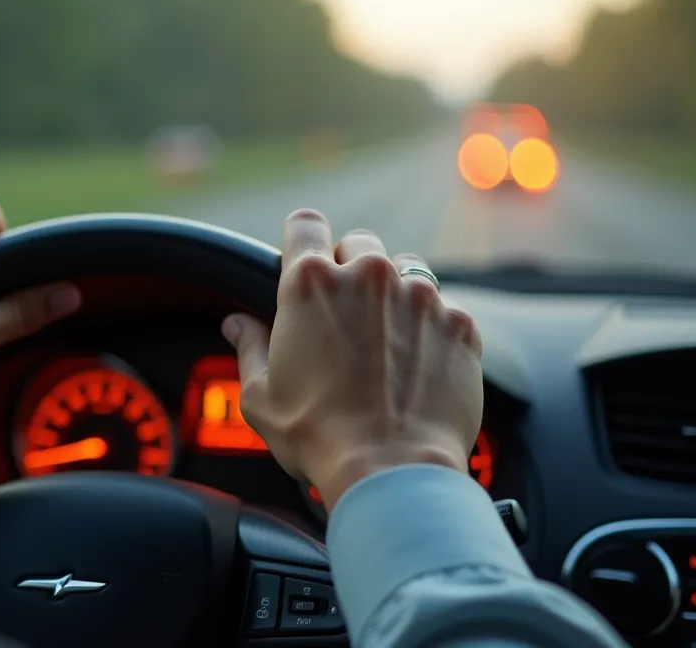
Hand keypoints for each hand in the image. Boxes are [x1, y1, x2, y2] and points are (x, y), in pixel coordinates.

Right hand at [221, 209, 482, 513]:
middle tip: (345, 317)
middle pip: (359, 244)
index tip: (305, 259)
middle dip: (351, 271)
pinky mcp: (459, 323)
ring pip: (407, 271)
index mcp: (310, 284)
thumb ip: (249, 348)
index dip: (302, 241)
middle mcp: (368, 276)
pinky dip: (431, 330)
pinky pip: (444, 309)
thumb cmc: (318, 437)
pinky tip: (417, 368)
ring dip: (395, 295)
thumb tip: (236, 325)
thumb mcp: (261, 397)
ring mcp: (421, 296)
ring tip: (386, 343)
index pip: (304, 225)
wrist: (393, 471)